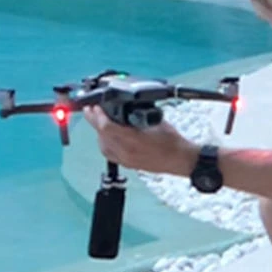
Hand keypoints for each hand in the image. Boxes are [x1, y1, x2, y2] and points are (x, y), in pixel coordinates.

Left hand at [83, 105, 199, 175]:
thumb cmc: (172, 141)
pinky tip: (106, 137)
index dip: (98, 115)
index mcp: (134, 140)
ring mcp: (126, 160)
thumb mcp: (155, 120)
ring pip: (102, 146)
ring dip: (98, 132)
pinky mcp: (128, 165)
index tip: (95, 106)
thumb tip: (124, 106)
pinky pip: (109, 154)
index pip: (107, 127)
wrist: (181, 159)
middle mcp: (127, 152)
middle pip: (101, 135)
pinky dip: (104, 143)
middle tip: (90, 110)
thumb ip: (137, 114)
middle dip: (94, 121)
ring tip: (97, 121)